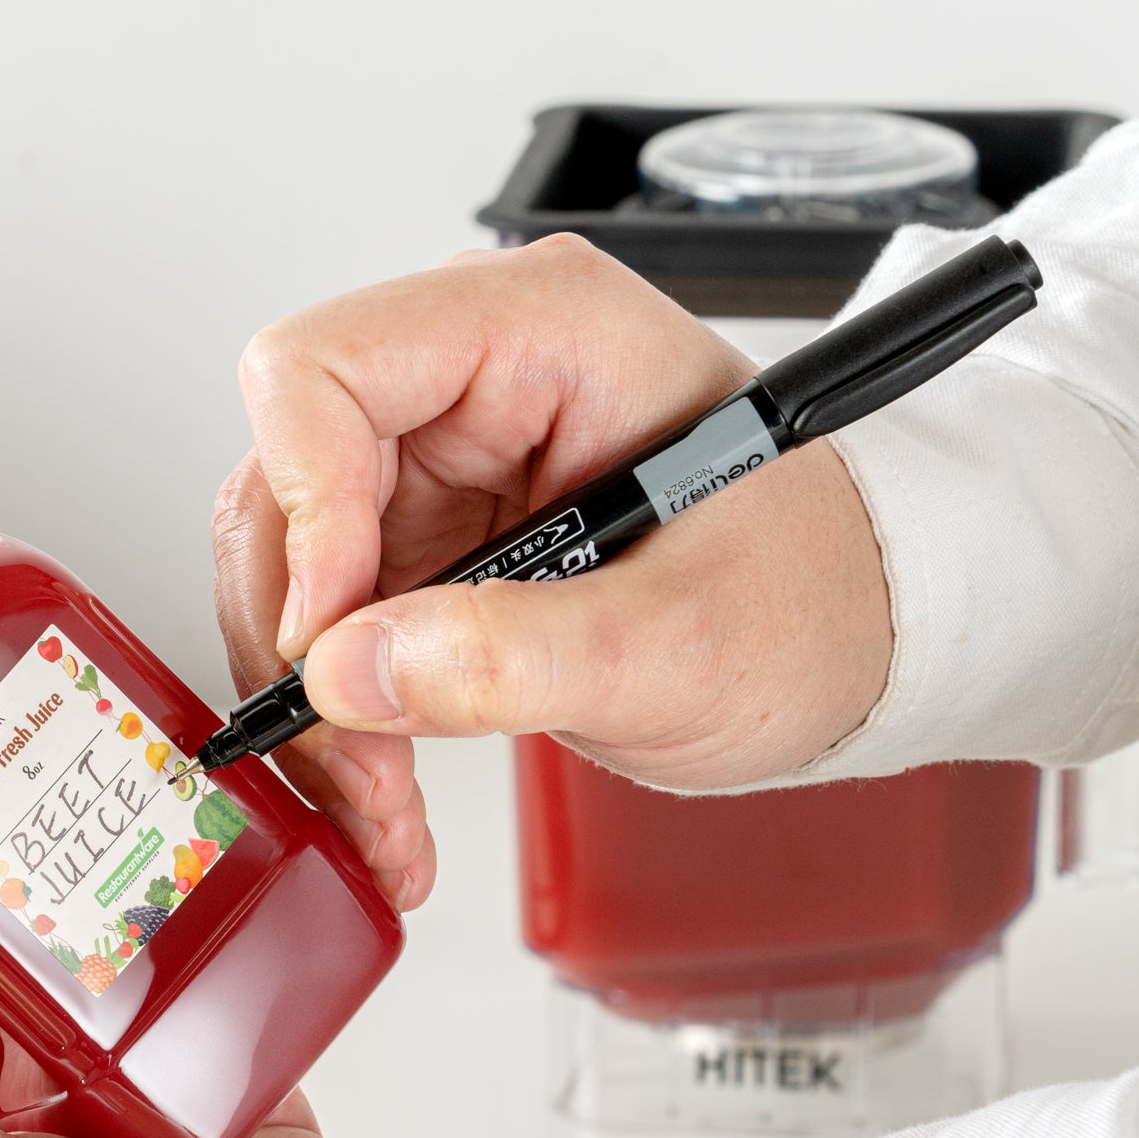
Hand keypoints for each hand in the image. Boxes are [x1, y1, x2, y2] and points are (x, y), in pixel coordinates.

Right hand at [213, 235, 891, 890]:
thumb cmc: (818, 593)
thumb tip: (349, 670)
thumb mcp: (684, 643)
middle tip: (354, 758)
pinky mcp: (428, 541)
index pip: (324, 369)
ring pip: (287, 569)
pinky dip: (342, 717)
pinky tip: (387, 792)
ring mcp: (440, 462)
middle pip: (282, 482)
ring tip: (380, 804)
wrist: (857, 637)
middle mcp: (470, 380)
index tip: (331, 635)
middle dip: (301, 641)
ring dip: (316, 702)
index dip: (302, 502)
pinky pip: (330, 623)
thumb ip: (513, 656)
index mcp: (543, 332)